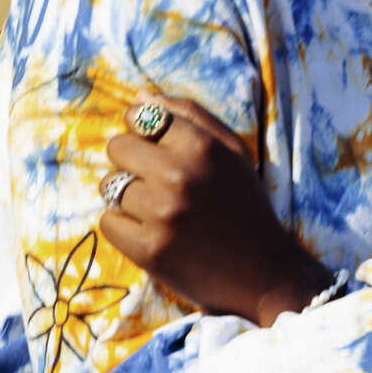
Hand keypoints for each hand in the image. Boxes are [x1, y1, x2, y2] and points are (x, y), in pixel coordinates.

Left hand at [99, 96, 329, 325]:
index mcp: (202, 146)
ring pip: (109, 186)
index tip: (155, 150)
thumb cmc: (247, 207)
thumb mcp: (232, 152)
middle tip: (154, 182)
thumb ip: (190, 117)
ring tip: (155, 210)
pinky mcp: (149, 250)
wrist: (264, 274)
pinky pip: (108, 222)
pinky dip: (123, 227)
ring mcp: (162, 214)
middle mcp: (179, 176)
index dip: (142, 133)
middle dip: (129, 161)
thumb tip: (139, 97)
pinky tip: (151, 232)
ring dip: (125, 196)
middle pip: (117, 147)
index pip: (140, 117)